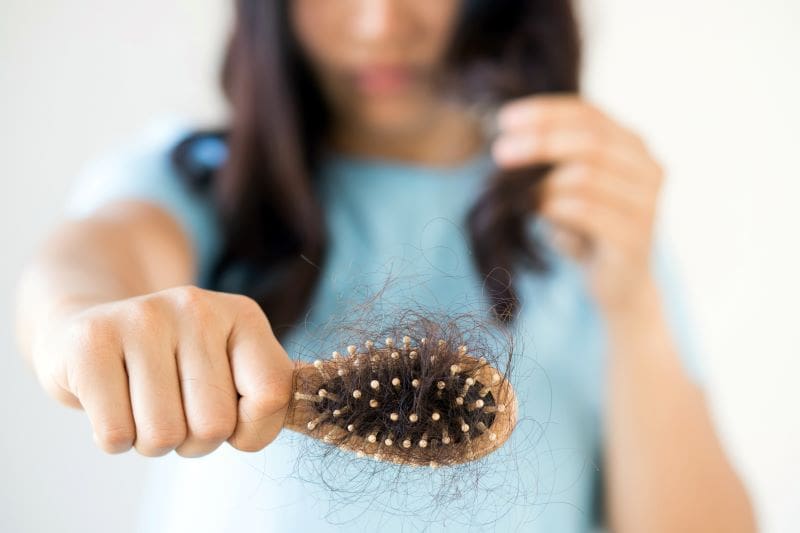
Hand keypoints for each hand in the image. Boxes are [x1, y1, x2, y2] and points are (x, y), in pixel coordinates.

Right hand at [30, 285, 293, 456]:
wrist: (93, 332)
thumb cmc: (174, 367)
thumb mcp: (232, 370)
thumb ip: (264, 399)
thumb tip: (266, 428)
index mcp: (243, 315)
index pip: (271, 394)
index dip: (251, 429)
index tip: (231, 416)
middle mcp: (197, 307)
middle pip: (214, 425)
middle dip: (195, 440)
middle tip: (177, 410)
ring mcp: (143, 318)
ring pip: (163, 436)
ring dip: (153, 442)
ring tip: (144, 405)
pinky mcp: (91, 341)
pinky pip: (116, 435)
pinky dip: (116, 438)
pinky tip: (114, 401)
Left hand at [491, 94, 664, 313]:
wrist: (618, 283)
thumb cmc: (586, 227)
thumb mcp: (567, 185)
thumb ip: (551, 160)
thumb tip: (508, 140)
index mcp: (633, 145)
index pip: (589, 114)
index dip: (546, 113)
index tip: (505, 119)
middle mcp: (648, 168)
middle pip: (589, 141)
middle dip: (539, 142)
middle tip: (500, 152)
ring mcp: (646, 203)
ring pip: (587, 176)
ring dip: (543, 182)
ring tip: (516, 192)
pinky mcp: (635, 238)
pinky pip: (588, 211)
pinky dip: (555, 207)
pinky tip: (537, 210)